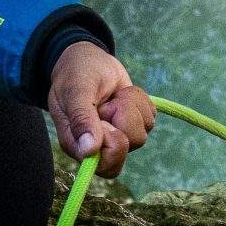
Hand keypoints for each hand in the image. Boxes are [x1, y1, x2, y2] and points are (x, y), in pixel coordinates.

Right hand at [48, 41, 156, 177]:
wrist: (89, 59)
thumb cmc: (76, 74)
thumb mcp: (76, 91)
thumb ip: (81, 119)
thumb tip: (88, 151)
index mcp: (76, 144)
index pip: (104, 165)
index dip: (112, 141)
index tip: (103, 115)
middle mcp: (98, 146)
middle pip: (127, 150)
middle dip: (124, 120)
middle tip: (109, 104)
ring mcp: (118, 136)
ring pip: (141, 134)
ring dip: (131, 107)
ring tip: (113, 97)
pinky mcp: (134, 124)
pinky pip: (150, 119)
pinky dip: (140, 102)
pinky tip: (122, 94)